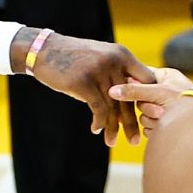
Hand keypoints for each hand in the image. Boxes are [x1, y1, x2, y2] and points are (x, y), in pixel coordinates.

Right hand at [28, 33, 155, 146]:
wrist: (44, 50)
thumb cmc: (74, 59)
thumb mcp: (101, 59)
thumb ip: (117, 77)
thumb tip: (129, 108)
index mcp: (122, 54)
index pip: (147, 80)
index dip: (147, 99)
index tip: (144, 117)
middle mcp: (114, 61)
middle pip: (131, 97)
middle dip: (131, 122)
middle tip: (134, 140)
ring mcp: (98, 71)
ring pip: (113, 106)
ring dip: (113, 127)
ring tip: (112, 142)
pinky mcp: (83, 82)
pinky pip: (97, 109)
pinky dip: (99, 123)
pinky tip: (95, 129)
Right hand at [109, 67, 192, 137]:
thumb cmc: (188, 103)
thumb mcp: (159, 92)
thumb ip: (135, 90)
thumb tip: (112, 90)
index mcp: (165, 76)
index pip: (140, 76)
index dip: (133, 85)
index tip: (125, 90)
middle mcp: (164, 91)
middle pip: (138, 98)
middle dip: (147, 107)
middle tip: (160, 110)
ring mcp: (163, 108)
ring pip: (142, 115)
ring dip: (152, 119)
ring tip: (167, 119)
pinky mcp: (163, 125)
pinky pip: (147, 127)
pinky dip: (155, 129)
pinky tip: (166, 129)